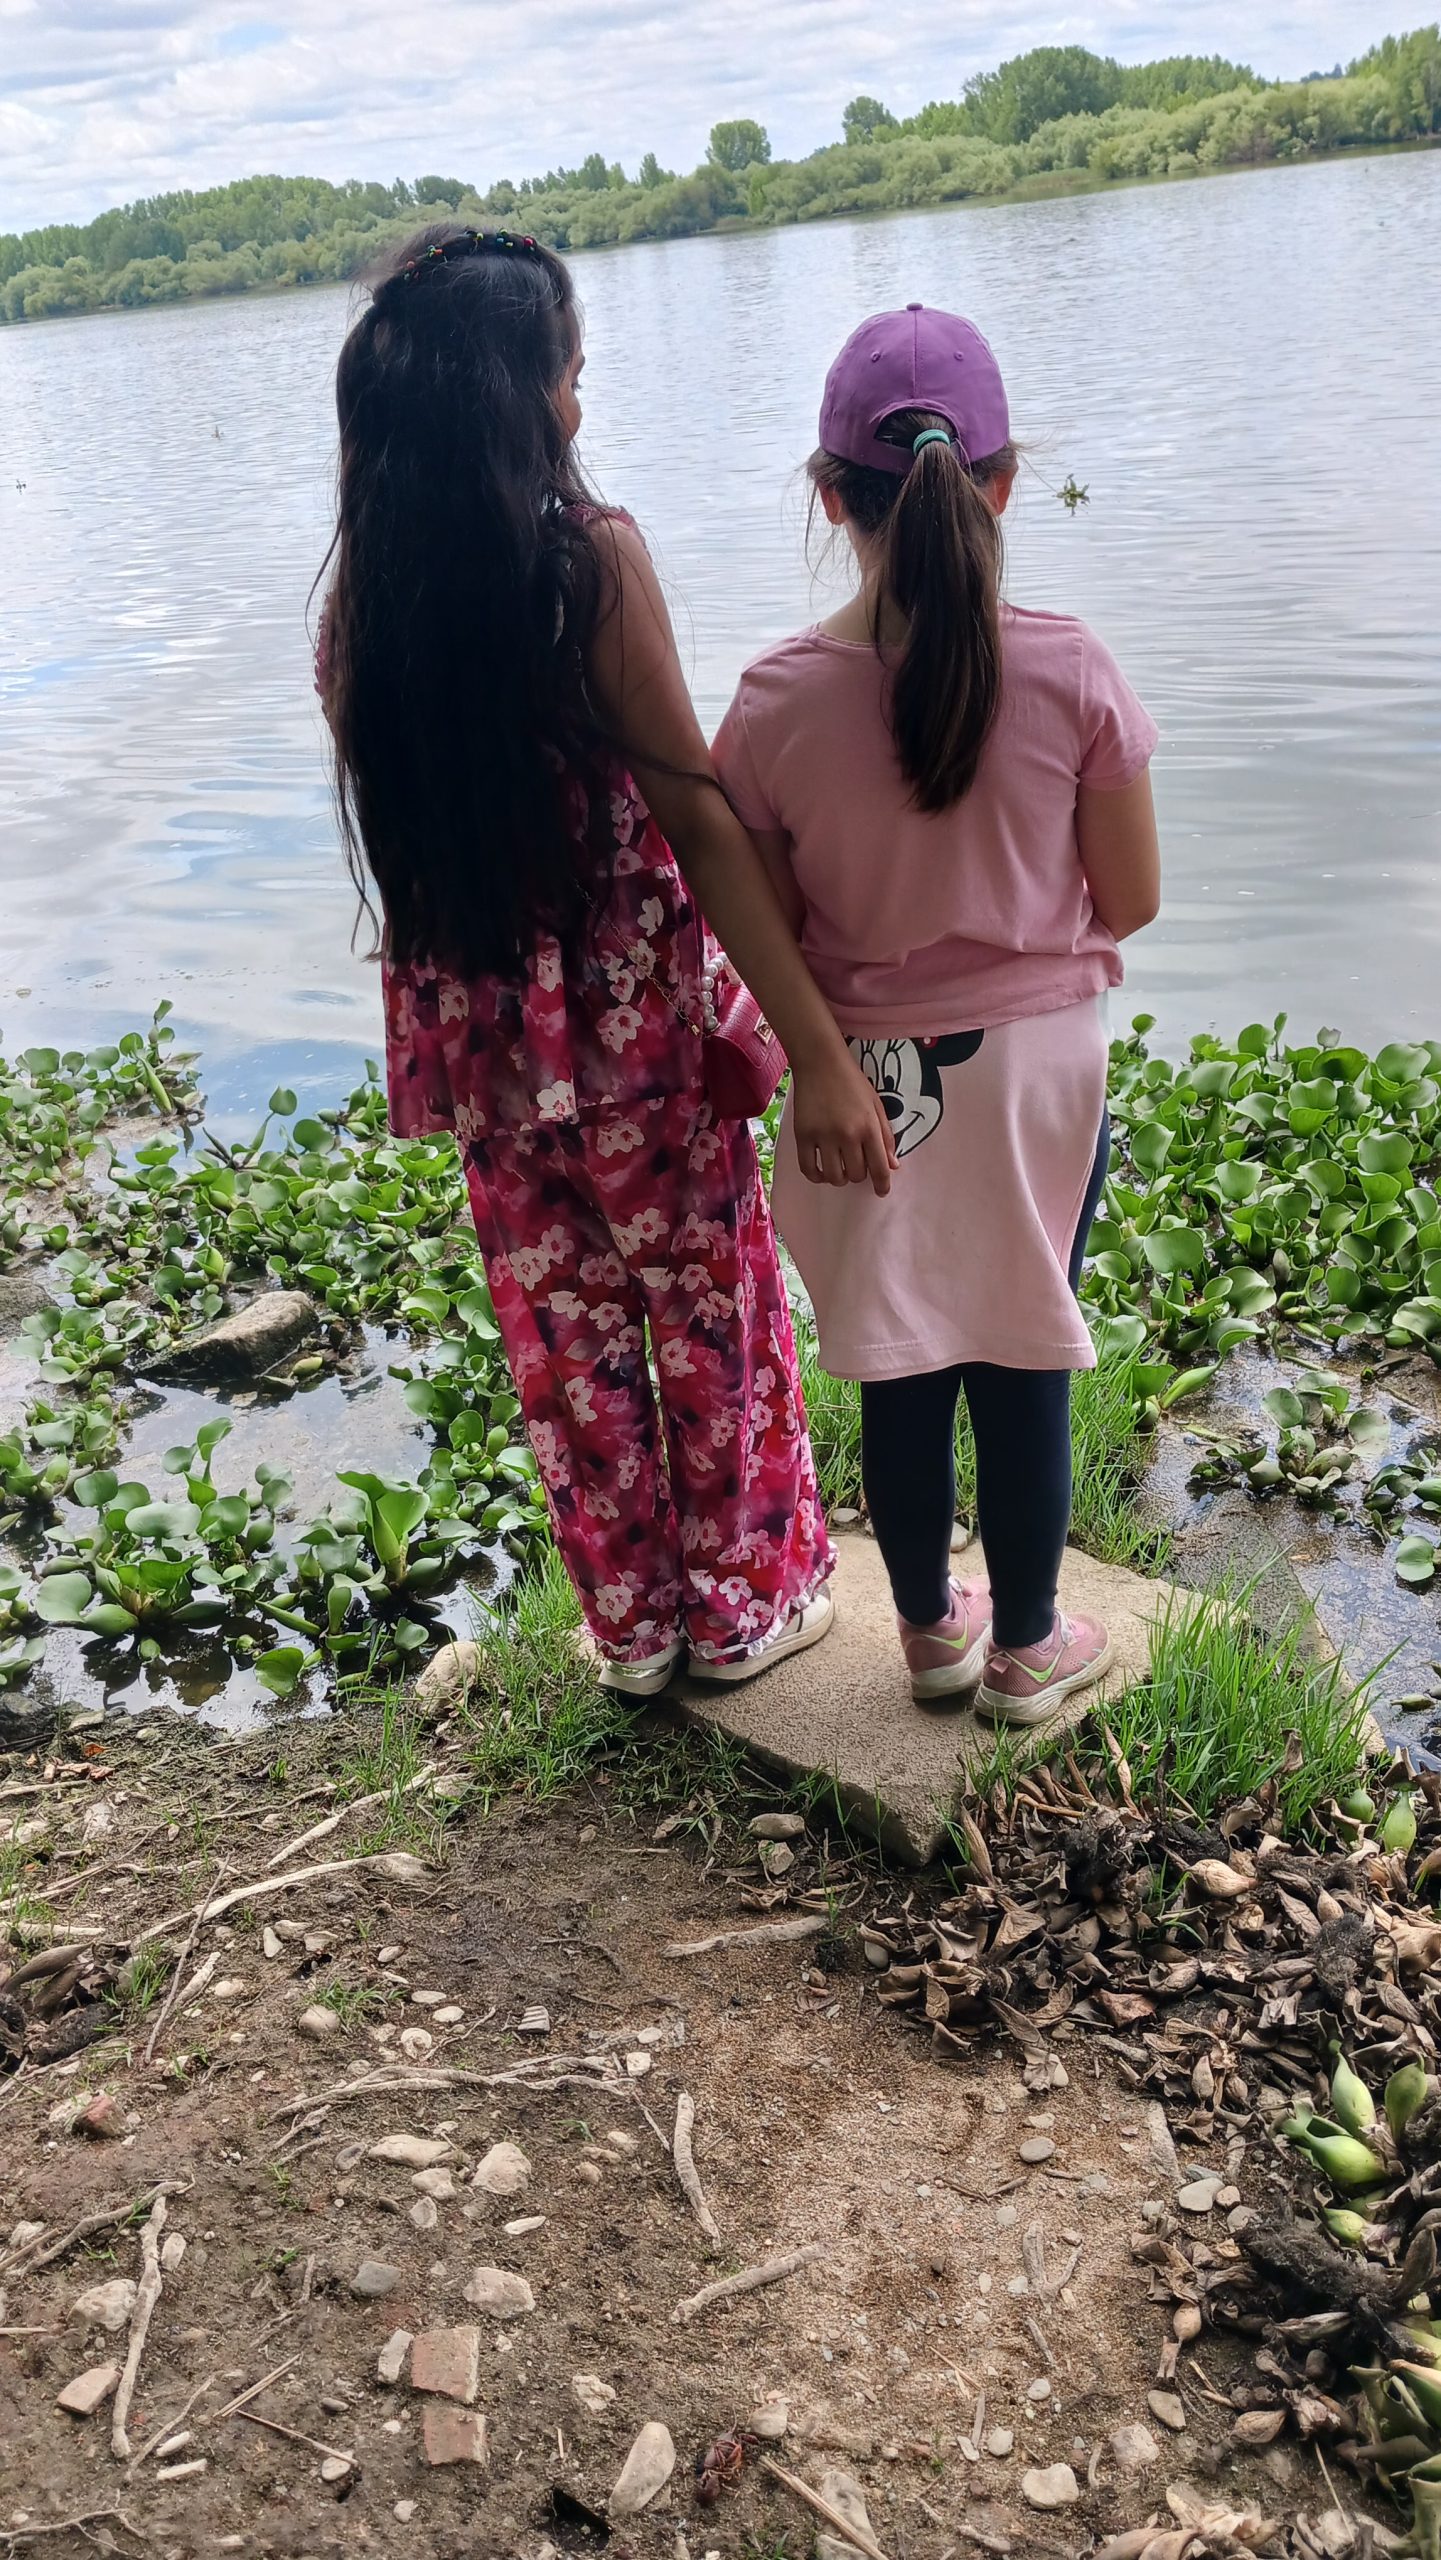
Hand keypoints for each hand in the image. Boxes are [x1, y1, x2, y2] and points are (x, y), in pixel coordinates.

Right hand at [791, 1056, 896, 1195]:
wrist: (821, 1063)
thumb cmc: (853, 1083)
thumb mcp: (876, 1106)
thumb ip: (886, 1136)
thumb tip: (893, 1166)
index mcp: (869, 1127)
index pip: (879, 1167)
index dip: (882, 1184)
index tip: (881, 1191)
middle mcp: (847, 1135)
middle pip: (856, 1175)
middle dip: (859, 1175)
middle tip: (856, 1164)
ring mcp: (823, 1136)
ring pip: (833, 1176)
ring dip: (839, 1177)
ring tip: (839, 1167)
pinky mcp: (802, 1136)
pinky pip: (808, 1169)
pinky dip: (816, 1176)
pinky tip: (821, 1171)